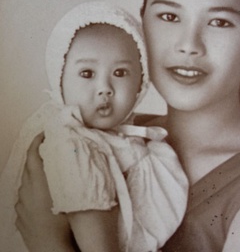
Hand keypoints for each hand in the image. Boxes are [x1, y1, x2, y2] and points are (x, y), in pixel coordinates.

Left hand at [15, 133, 73, 250]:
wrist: (51, 250)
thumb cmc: (64, 224)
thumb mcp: (73, 196)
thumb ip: (76, 177)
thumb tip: (84, 162)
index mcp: (38, 184)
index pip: (34, 156)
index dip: (37, 142)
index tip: (44, 134)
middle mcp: (26, 192)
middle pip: (28, 167)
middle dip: (37, 155)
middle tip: (49, 149)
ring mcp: (21, 206)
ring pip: (26, 183)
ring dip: (35, 174)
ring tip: (48, 173)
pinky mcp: (20, 217)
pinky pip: (24, 198)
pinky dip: (31, 191)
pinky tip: (41, 196)